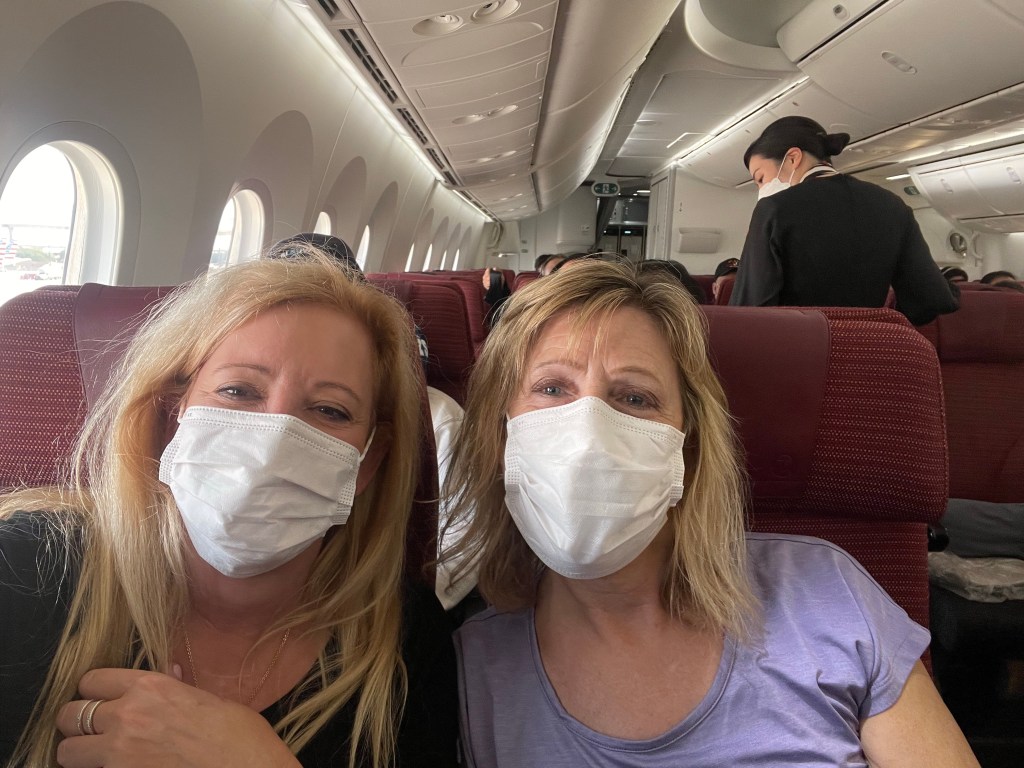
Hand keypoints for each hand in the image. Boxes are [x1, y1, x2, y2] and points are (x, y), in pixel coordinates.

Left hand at [55, 668, 300, 767]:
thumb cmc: (239, 736)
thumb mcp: (210, 699)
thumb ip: (179, 688)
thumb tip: (171, 674)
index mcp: (150, 686)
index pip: (92, 680)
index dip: (94, 691)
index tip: (100, 699)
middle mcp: (127, 715)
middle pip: (70, 714)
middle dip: (76, 723)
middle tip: (93, 731)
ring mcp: (119, 753)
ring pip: (67, 752)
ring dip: (79, 754)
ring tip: (97, 757)